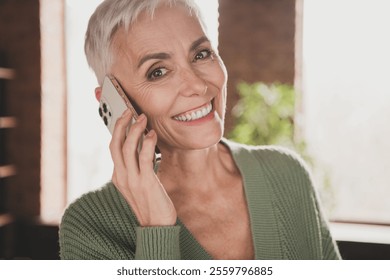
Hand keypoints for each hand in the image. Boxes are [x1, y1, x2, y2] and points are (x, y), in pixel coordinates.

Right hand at [109, 109, 176, 225]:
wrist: (156, 225)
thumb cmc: (151, 203)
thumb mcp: (139, 184)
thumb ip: (137, 168)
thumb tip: (144, 148)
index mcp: (118, 176)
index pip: (113, 148)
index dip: (117, 131)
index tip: (125, 117)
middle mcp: (121, 177)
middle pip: (115, 145)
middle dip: (120, 125)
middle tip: (129, 111)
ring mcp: (132, 180)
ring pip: (127, 149)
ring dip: (134, 131)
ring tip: (142, 118)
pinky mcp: (145, 182)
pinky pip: (144, 158)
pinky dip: (147, 144)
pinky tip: (152, 135)